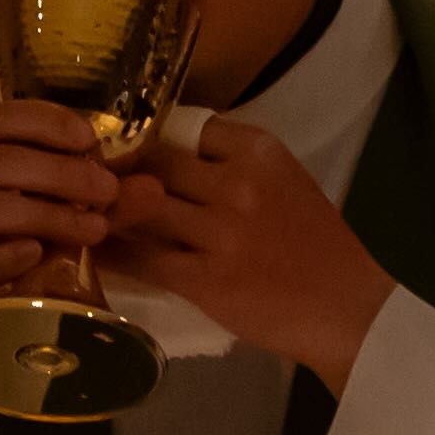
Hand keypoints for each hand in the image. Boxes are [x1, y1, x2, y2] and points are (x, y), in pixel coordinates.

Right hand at [0, 100, 127, 434]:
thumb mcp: (28, 227)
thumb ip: (83, 204)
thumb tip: (152, 188)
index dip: (47, 122)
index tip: (91, 140)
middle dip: (62, 174)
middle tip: (107, 192)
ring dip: (48, 216)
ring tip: (93, 233)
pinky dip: (6, 256)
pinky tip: (36, 259)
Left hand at [103, 114, 389, 389]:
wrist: (349, 308)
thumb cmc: (318, 247)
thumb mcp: (285, 183)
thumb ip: (234, 167)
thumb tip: (166, 160)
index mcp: (260, 152)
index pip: (187, 125)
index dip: (154, 135)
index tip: (131, 146)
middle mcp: (238, 183)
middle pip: (155, 161)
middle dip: (122, 169)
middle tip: (92, 179)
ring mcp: (220, 232)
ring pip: (140, 206)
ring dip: (109, 209)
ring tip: (85, 212)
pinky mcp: (205, 280)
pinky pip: (141, 257)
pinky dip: (113, 253)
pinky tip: (94, 251)